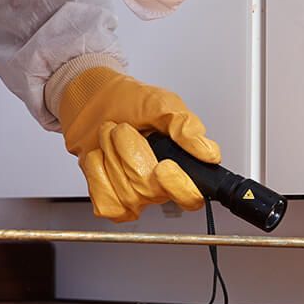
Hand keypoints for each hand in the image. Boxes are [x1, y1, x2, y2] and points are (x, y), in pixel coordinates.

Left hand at [54, 66, 220, 221]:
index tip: (164, 166)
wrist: (93, 101)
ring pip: (125, 195)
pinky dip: (96, 173)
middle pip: (148, 190)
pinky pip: (104, 202)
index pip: (191, 197)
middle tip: (124, 129)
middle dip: (129, 151)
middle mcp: (158, 186)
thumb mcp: (163, 104)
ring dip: (110, 156)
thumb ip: (187, 127)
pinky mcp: (109, 200)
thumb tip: (209, 153)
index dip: (178, 187)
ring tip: (111, 138)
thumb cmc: (129, 103)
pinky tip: (100, 158)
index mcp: (180, 166)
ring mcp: (133, 197)